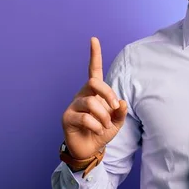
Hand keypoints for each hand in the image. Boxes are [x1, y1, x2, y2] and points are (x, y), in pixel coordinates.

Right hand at [61, 37, 127, 159]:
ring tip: (105, 126)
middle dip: (108, 94)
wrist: (90, 149)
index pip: (94, 70)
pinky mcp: (67, 117)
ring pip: (91, 102)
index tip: (93, 39)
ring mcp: (73, 105)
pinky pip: (85, 118)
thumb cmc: (102, 131)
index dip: (94, 55)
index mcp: (95, 92)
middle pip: (94, 82)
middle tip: (114, 109)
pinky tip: (97, 130)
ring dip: (103, 116)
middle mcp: (83, 95)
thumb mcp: (116, 122)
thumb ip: (120, 112)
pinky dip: (96, 126)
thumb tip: (121, 102)